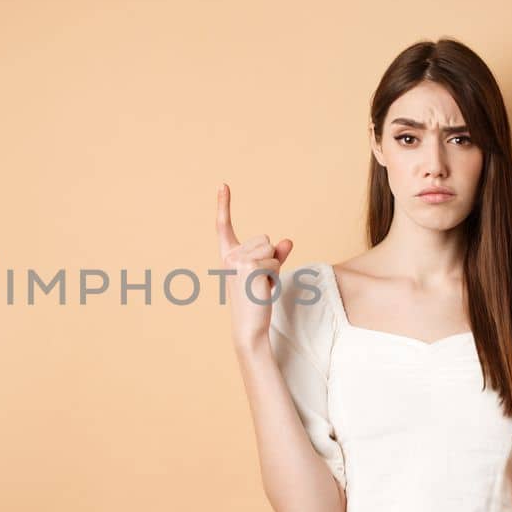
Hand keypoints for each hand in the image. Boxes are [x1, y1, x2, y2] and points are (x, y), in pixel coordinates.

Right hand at [216, 183, 293, 347]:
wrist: (250, 327)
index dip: (224, 205)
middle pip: (263, 239)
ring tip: (261, 286)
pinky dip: (274, 275)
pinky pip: (275, 261)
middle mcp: (229, 256)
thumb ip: (276, 255)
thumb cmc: (256, 302)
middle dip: (270, 258)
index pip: (224, 227)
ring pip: (271, 249)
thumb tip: (288, 240)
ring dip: (273, 267)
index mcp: (228, 256)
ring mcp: (237, 260)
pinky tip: (263, 289)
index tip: (223, 184)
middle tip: (259, 282)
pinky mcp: (249, 266)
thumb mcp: (266, 274)